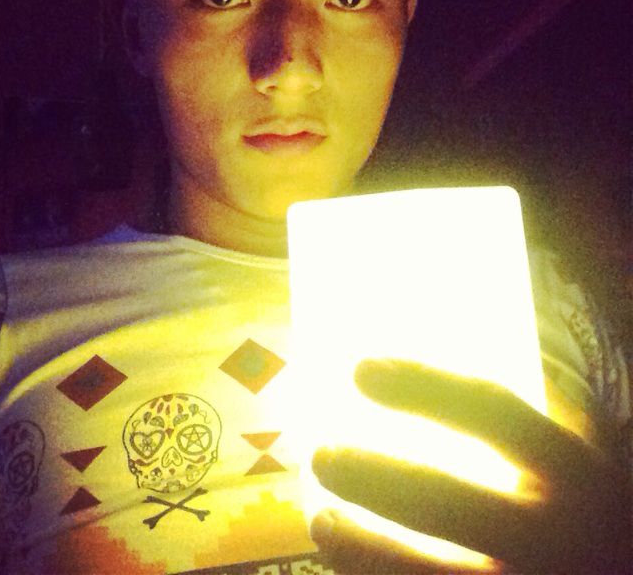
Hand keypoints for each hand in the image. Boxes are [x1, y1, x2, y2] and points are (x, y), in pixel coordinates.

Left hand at [310, 359, 630, 573]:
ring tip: (322, 521)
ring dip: (362, 548)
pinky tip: (349, 565)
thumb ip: (510, 428)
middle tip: (321, 456)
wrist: (613, 565)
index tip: (359, 370)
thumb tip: (406, 379)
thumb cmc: (575, 503)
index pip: (493, 412)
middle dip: (373, 478)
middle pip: (445, 501)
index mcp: (571, 471)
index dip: (423, 386)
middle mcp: (554, 535)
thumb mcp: (562, 460)